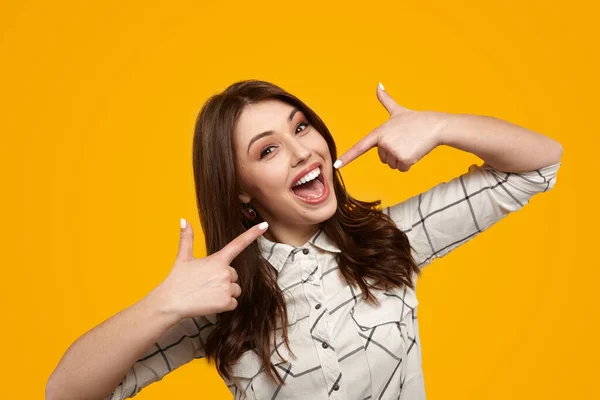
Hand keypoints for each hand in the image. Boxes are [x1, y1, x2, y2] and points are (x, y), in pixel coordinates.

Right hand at [152, 219, 268, 319]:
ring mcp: (226, 288)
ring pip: (235, 289)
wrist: (170, 303)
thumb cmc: (177, 280)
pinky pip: (233, 303)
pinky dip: (224, 305)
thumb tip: (183, 220)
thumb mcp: (183, 257)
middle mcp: (225, 272)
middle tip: (206, 283)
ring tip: (207, 293)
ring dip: (225, 292)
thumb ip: (187, 238)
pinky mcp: (226, 303)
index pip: (238, 244)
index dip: (252, 234)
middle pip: (234, 275)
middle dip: (223, 279)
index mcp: (217, 260)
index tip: (265, 225)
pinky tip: (210, 302)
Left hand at [335, 83, 449, 171]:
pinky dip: (409, 163)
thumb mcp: (397, 111)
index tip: (336, 165)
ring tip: (410, 144)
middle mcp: (383, 142)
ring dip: (402, 158)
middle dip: (394, 153)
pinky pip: (402, 169)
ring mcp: (393, 151)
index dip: (347, 157)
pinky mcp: (404, 159)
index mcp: (378, 133)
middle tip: (404, 141)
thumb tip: (379, 84)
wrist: (434, 125)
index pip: (359, 146)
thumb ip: (385, 100)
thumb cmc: (415, 120)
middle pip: (383, 159)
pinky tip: (414, 151)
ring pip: (392, 165)